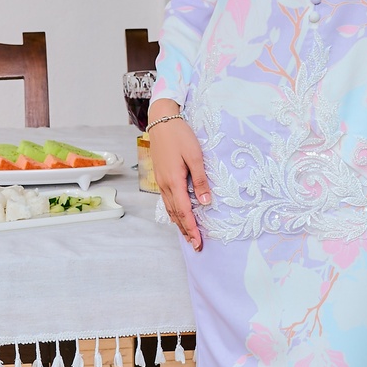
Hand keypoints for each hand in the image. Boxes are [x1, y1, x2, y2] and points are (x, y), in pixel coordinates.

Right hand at [149, 112, 210, 250]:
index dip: (192, 228)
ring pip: (170, 209)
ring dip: (179, 224)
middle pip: (175, 214)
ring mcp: (161, 182)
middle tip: (196, 245)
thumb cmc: (180, 136)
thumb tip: (206, 202)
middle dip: (186, 231)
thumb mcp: (195, 156)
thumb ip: (200, 180)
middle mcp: (165, 185)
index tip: (198, 242)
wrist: (161, 121)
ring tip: (188, 236)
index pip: (184, 211)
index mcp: (174, 181)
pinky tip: (178, 216)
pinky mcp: (161, 177)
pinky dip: (173, 213)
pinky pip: (167, 201)